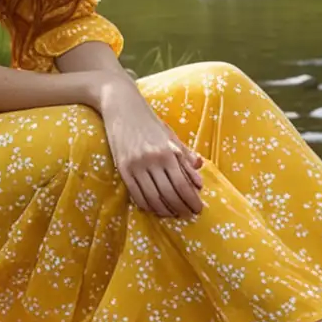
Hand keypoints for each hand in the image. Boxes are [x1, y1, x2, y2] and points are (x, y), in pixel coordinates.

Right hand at [91, 71, 204, 218]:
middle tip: (188, 215)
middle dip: (181, 208)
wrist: (122, 107)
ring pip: (153, 197)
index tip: (198, 209)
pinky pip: (136, 194)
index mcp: (168, 151)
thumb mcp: (171, 136)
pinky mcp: (122, 168)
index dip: (192, 200)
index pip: (183, 184)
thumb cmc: (150, 122)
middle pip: (170, 193)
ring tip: (173, 214)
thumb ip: (185, 157)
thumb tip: (198, 181)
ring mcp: (136, 164)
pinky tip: (154, 208)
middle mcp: (153, 159)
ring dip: (165, 210)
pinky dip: (147, 205)